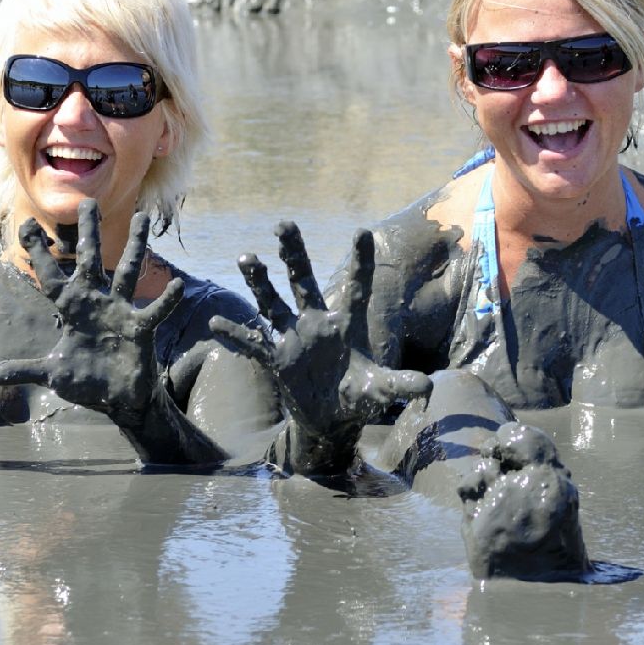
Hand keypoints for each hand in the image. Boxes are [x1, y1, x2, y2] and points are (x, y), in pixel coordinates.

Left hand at [0, 201, 182, 424]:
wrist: (118, 399)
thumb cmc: (87, 381)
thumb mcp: (51, 373)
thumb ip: (21, 370)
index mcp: (72, 309)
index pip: (51, 276)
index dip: (39, 253)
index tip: (26, 226)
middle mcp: (96, 302)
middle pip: (91, 261)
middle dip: (90, 232)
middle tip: (88, 202)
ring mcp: (120, 312)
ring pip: (128, 272)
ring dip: (136, 246)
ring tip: (143, 218)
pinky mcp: (140, 329)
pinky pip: (154, 311)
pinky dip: (166, 300)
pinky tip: (176, 285)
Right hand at [211, 222, 431, 452]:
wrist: (331, 420)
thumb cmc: (359, 398)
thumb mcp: (380, 392)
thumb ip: (399, 386)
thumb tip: (427, 387)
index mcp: (347, 325)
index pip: (356, 288)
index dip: (359, 262)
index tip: (362, 231)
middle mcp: (318, 323)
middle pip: (304, 280)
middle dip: (294, 254)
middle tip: (283, 224)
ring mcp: (294, 338)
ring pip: (274, 302)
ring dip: (260, 282)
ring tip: (246, 258)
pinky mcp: (277, 358)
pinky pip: (253, 342)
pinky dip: (236, 334)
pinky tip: (215, 324)